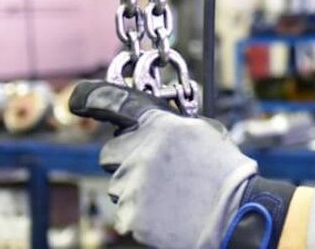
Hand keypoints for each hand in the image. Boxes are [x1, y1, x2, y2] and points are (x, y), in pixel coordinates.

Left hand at [70, 82, 294, 247]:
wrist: (236, 214)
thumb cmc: (227, 173)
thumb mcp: (206, 134)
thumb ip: (173, 127)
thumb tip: (156, 127)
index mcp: (160, 126)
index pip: (116, 104)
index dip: (93, 98)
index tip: (78, 98)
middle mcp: (139, 152)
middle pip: (110, 153)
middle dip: (125, 159)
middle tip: (153, 170)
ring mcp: (131, 186)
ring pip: (119, 186)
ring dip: (138, 189)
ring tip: (173, 196)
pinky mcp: (129, 217)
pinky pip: (126, 213)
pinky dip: (143, 215)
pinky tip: (169, 213)